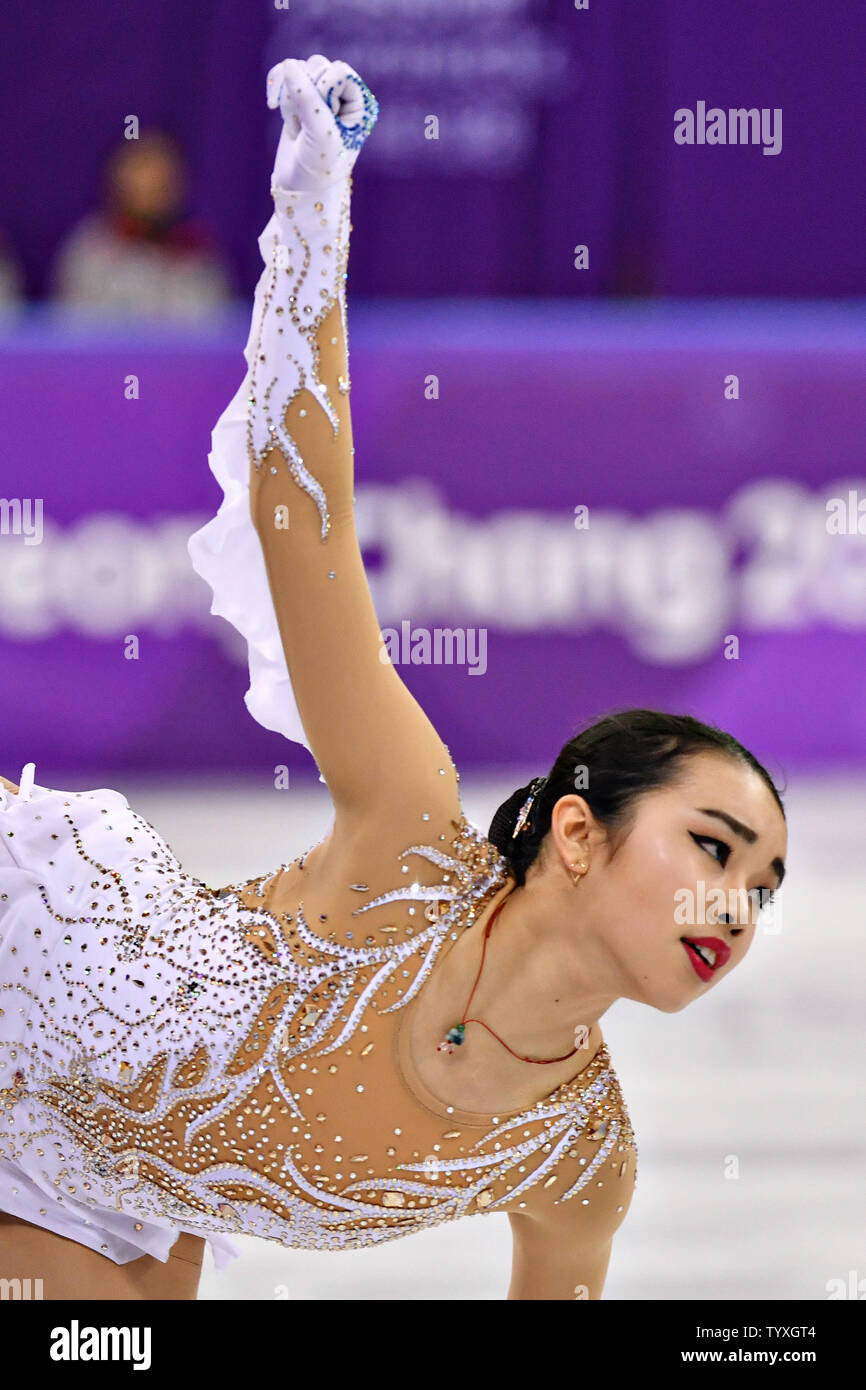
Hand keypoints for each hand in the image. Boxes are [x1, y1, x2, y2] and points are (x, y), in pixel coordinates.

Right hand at [267, 54, 378, 192]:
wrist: (299, 190)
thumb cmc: (319, 169)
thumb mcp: (320, 134)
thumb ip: (308, 98)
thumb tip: (288, 64)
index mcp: (361, 105)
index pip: (340, 72)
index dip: (324, 91)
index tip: (323, 121)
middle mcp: (343, 96)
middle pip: (319, 66)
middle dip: (305, 95)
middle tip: (307, 127)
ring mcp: (320, 95)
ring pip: (300, 69)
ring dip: (291, 97)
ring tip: (295, 125)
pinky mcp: (299, 97)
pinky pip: (285, 73)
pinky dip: (277, 89)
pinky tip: (273, 107)